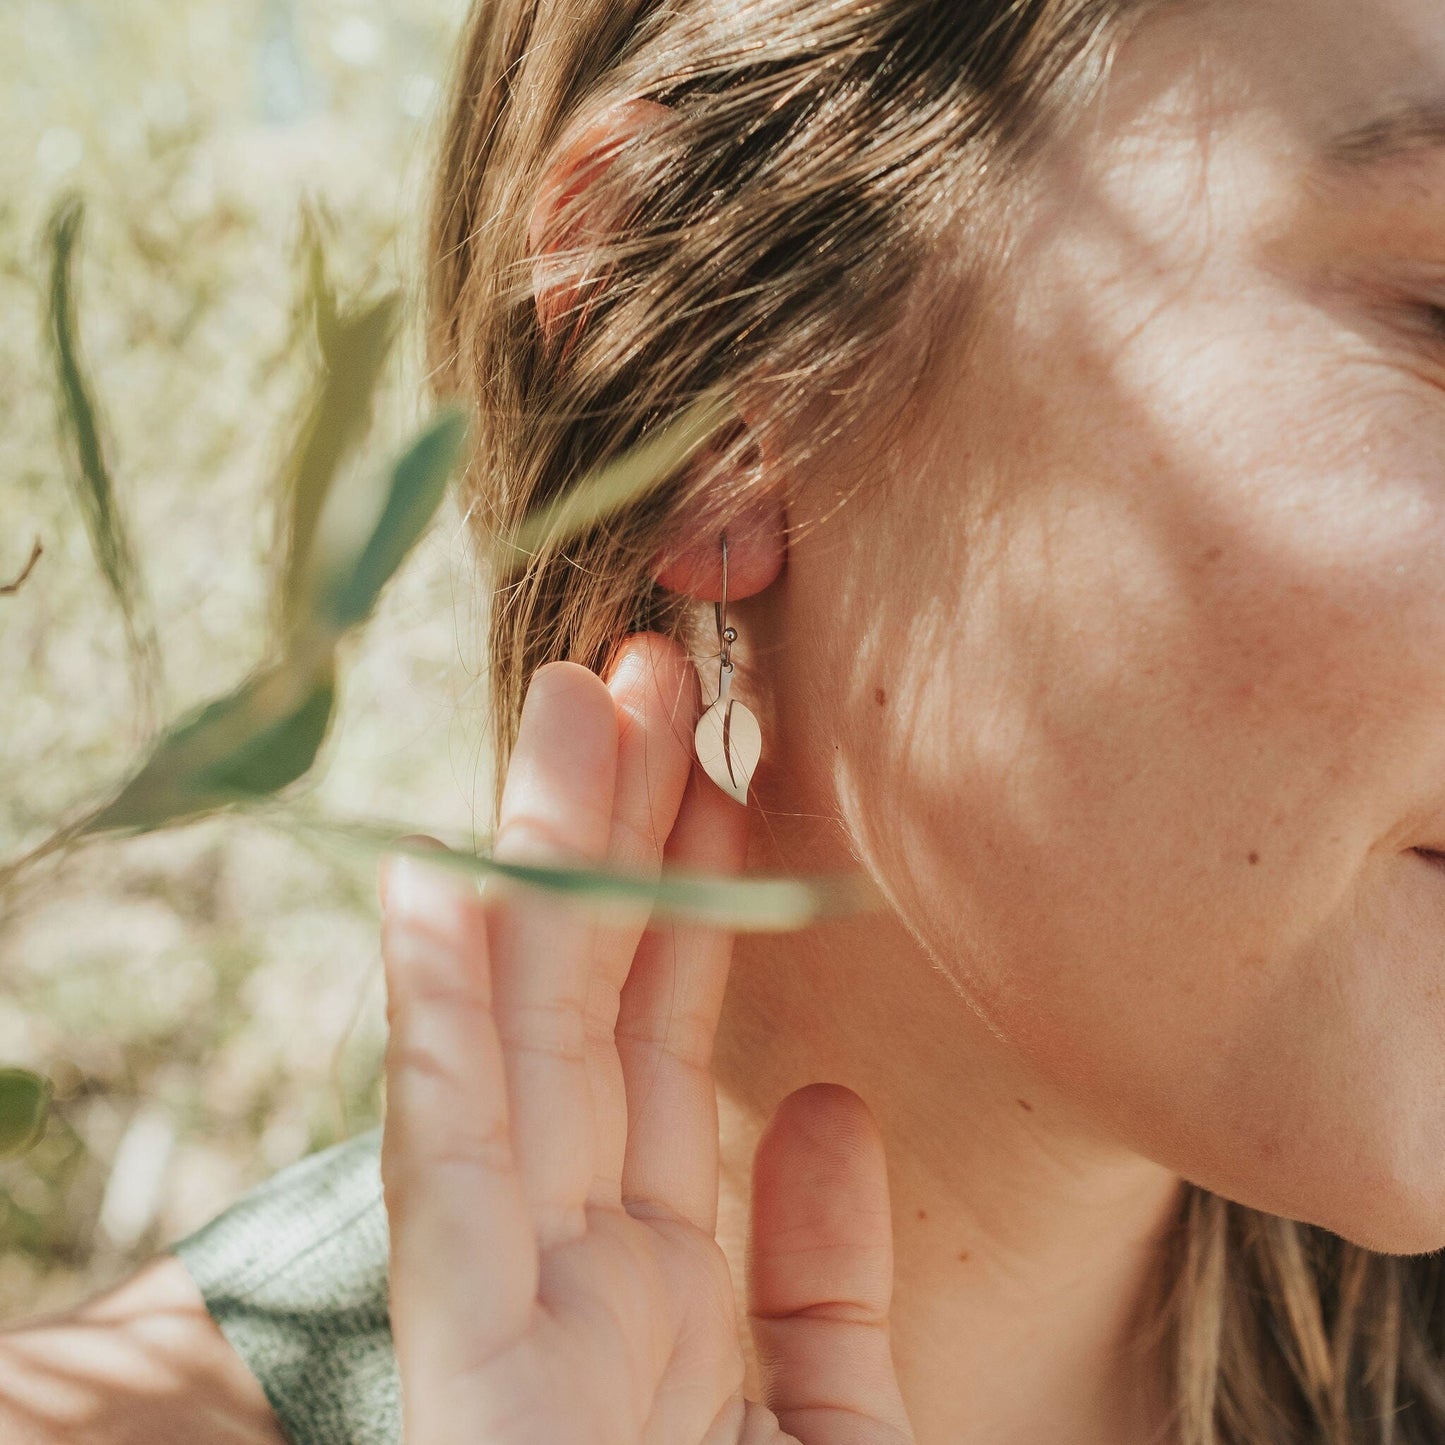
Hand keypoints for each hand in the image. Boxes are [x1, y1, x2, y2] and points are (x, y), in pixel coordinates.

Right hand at [377, 631, 915, 1444]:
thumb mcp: (819, 1431)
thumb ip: (817, 1276)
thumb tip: (820, 1101)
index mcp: (657, 1268)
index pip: (673, 1036)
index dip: (695, 895)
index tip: (723, 765)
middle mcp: (578, 1253)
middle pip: (599, 1000)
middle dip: (616, 832)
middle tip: (647, 674)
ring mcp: (512, 1296)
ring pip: (526, 1035)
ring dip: (534, 870)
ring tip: (564, 709)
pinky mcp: (462, 1357)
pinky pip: (442, 1164)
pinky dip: (435, 1028)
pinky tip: (431, 893)